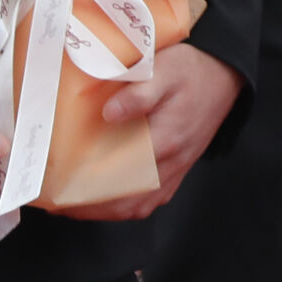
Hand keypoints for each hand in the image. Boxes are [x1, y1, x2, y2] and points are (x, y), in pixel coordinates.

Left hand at [64, 44, 241, 220]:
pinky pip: (149, 202)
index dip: (86, 188)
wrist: (225, 76)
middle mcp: (171, 162)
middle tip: (56, 200)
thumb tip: (109, 114)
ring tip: (73, 204)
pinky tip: (106, 201)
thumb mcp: (165, 69)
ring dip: (103, 211)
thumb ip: (139, 92)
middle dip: (87, 206)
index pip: (120, 177)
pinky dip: (123, 208)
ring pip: (136, 207)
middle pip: (125, 202)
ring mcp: (176, 170)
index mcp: (166, 140)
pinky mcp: (178, 171)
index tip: (57, 188)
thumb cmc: (191, 71)